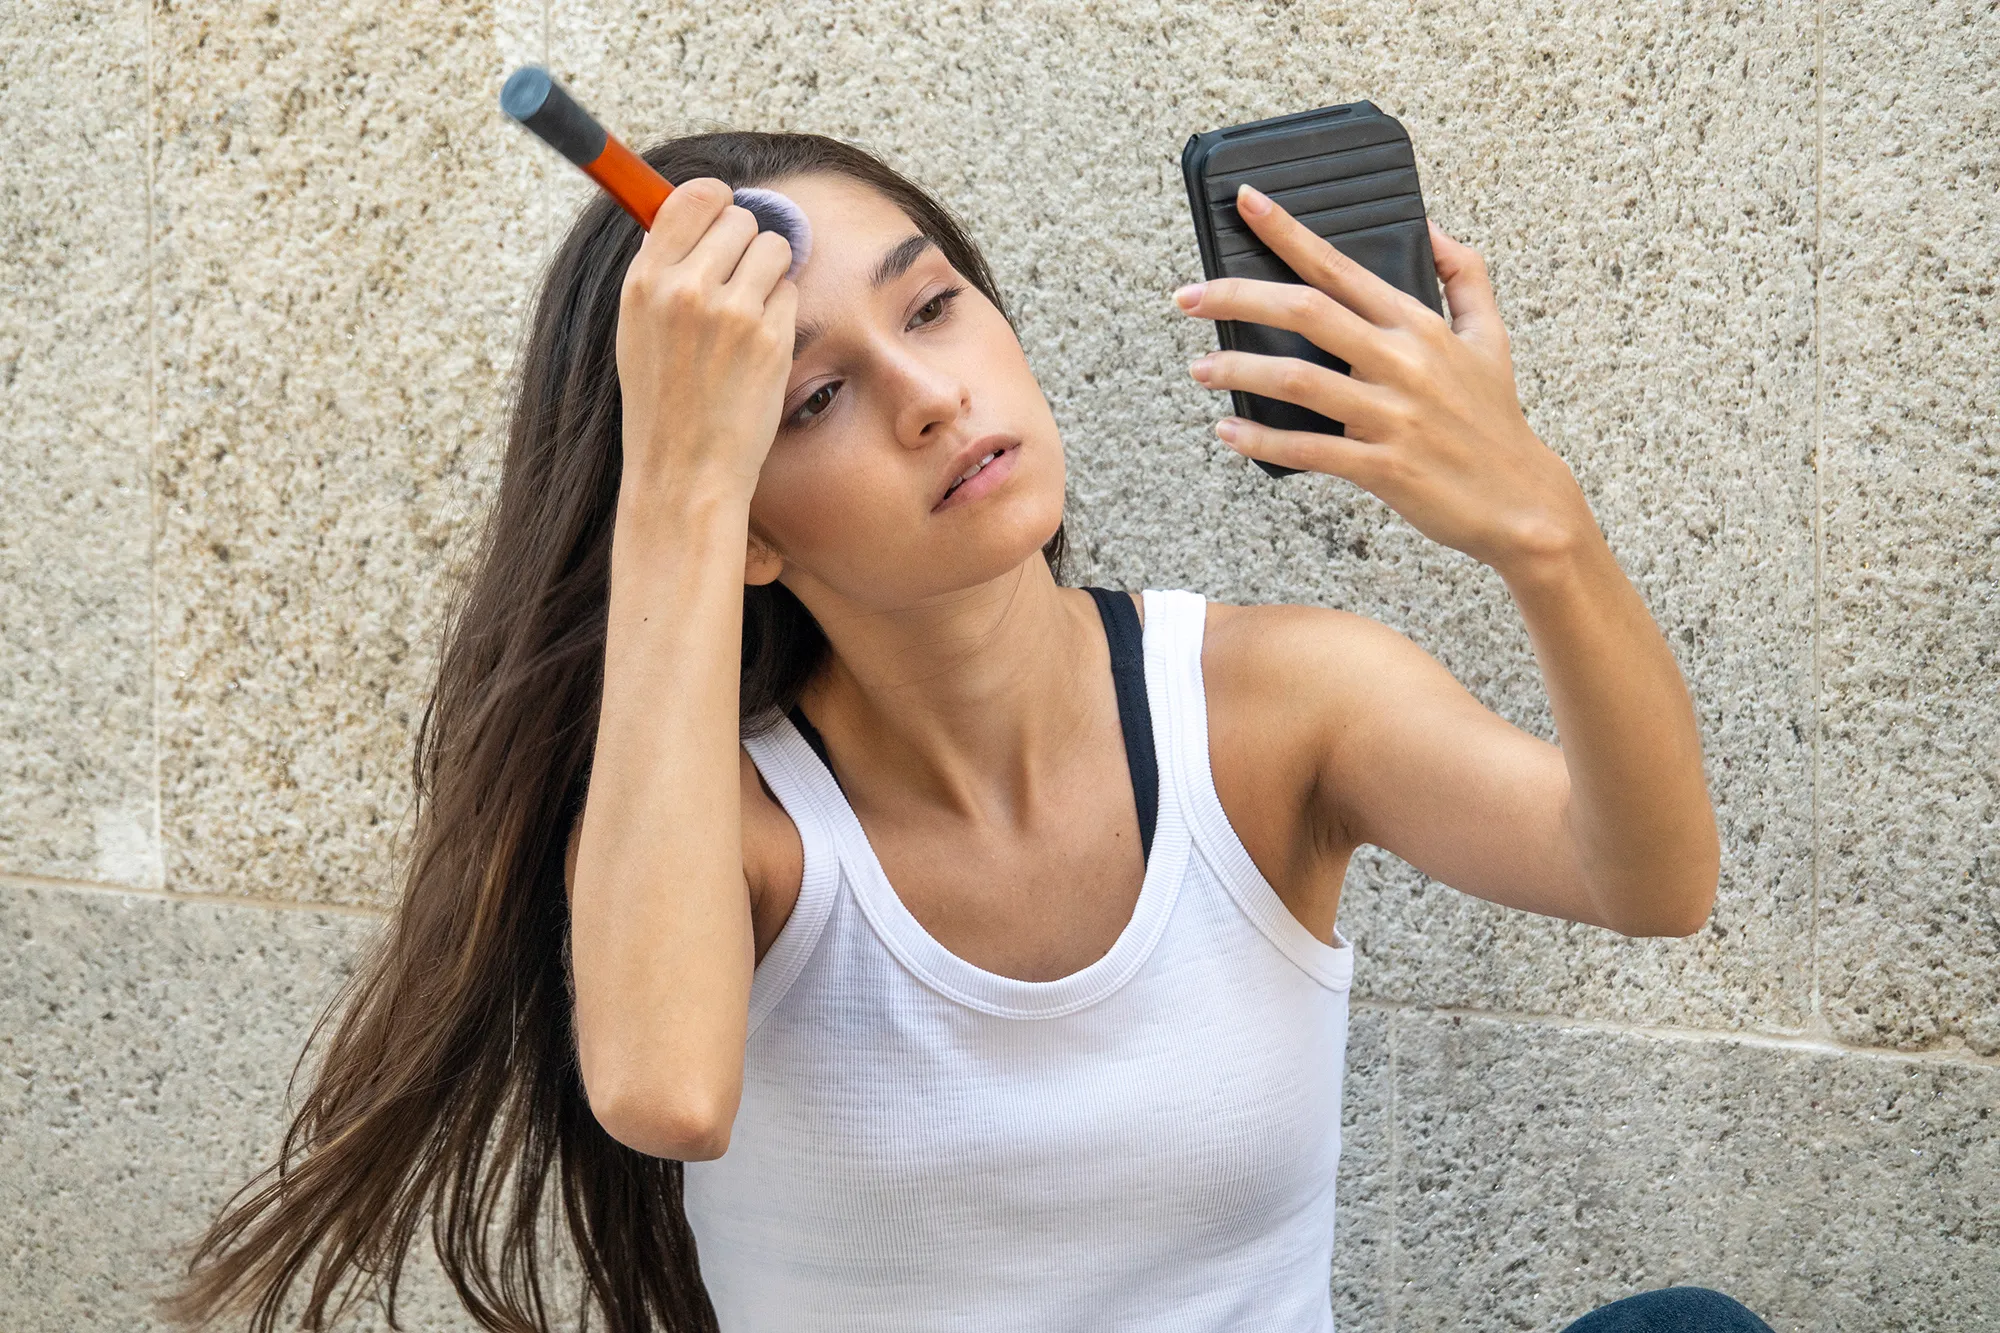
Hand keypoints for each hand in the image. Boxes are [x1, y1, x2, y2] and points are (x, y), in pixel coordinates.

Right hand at [615, 177, 799, 501]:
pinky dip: (782, 310)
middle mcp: (686, 289)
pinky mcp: (770, 337)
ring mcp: (732, 312)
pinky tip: (758, 344)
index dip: (716, 200)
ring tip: (748, 312)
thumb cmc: (663, 401)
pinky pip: (791, 291)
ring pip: (774, 248)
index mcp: (644, 281)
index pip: (691, 197)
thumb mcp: (638, 328)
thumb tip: (697, 214)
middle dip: (746, 243)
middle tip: (736, 281)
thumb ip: (663, 270)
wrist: (684, 469)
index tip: (723, 214)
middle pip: (740, 218)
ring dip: (770, 272)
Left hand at [1174, 184, 1595, 578]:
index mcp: (1418, 325)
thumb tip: (1431, 226)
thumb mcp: (1491, 336)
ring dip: (1238, 370)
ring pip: (1297, 380)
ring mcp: (1391, 415)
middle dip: (1236, 297)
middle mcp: (1402, 362)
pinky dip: (1262, 440)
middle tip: (1187, 295)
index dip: (1288, 232)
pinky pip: (1308, 450)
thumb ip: (1465, 275)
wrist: (1522, 501)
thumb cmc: (1496, 418)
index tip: (1245, 203)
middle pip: (1305, 312)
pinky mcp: (1383, 467)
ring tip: (1200, 368)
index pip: (1339, 266)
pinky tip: (1229, 432)